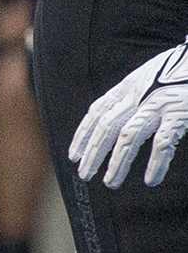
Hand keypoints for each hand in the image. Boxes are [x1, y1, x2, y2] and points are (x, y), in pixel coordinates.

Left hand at [72, 39, 187, 186]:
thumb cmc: (178, 70)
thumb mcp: (147, 77)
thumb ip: (131, 95)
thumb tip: (117, 121)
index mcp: (127, 87)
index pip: (96, 112)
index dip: (83, 135)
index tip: (74, 155)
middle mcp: (137, 96)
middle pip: (107, 128)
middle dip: (93, 153)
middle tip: (84, 174)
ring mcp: (158, 104)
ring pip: (128, 138)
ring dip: (118, 163)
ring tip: (110, 182)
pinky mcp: (179, 113)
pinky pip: (163, 143)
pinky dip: (156, 163)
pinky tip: (151, 179)